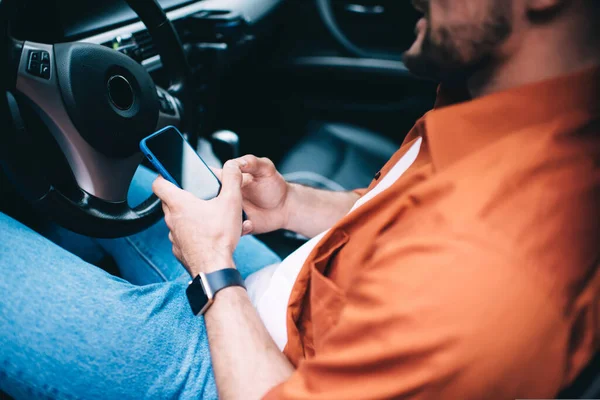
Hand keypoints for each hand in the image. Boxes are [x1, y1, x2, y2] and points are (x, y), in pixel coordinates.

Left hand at [152, 161, 250, 276]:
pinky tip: (208, 235)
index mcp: (179, 204)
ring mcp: (174, 236)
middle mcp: (172, 219)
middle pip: (168, 201)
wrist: (214, 268)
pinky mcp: (179, 250)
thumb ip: (232, 180)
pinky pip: (182, 236)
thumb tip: (233, 167)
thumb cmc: (219, 237)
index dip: (163, 175)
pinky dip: (192, 233)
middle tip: (198, 195)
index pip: (158, 184)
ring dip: (188, 216)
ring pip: (176, 220)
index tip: (170, 173)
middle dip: (181, 196)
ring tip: (208, 217)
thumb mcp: (231, 202)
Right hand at [213, 155, 290, 234]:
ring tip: (237, 212)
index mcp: (228, 180)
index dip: (205, 181)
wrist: (285, 207)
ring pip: (215, 217)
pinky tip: (248, 223)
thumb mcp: (266, 169)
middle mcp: (225, 197)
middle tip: (224, 200)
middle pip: (207, 200)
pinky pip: (229, 232)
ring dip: (221, 217)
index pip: (209, 178)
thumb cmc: (274, 186)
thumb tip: (235, 162)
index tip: (210, 184)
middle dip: (210, 202)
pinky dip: (236, 230)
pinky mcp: (236, 228)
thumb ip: (251, 162)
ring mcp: (229, 213)